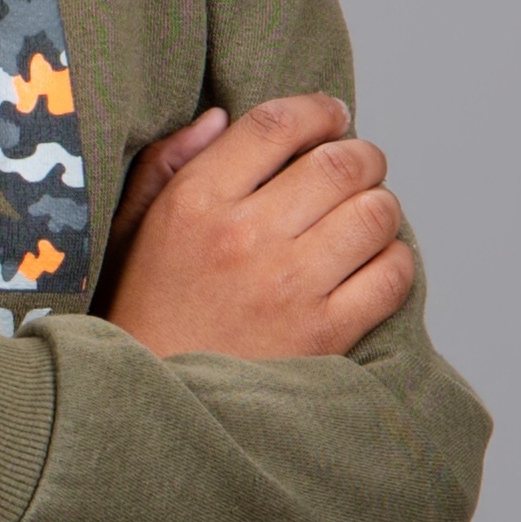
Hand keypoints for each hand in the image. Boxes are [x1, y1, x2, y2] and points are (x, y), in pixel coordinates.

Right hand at [99, 95, 415, 361]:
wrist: (146, 411)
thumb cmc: (140, 316)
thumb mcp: (127, 230)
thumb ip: (166, 165)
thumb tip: (221, 117)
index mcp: (194, 203)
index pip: (276, 124)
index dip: (317, 110)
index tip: (333, 115)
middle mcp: (244, 237)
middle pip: (339, 162)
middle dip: (361, 155)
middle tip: (359, 166)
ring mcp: (288, 287)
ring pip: (375, 212)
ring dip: (380, 206)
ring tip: (364, 217)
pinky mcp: (323, 334)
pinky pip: (390, 274)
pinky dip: (393, 261)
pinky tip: (371, 266)